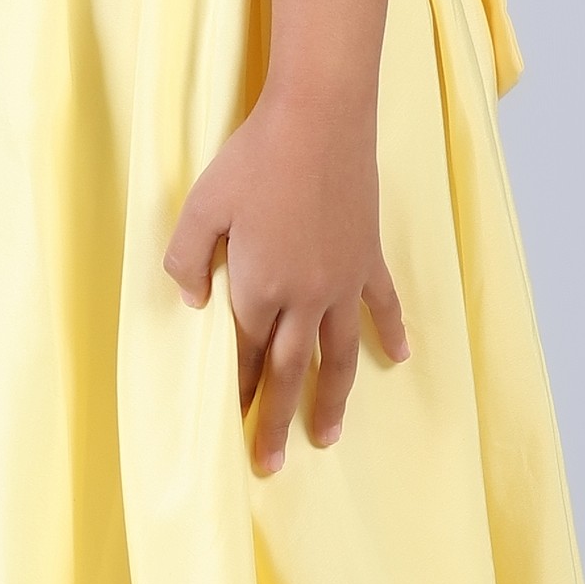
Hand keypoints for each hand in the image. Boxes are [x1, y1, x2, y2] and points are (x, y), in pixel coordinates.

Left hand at [163, 90, 410, 474]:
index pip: (243, 356)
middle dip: (277, 421)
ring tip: (327, 436)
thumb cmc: (252, 158)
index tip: (232, 427)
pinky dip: (390, 333)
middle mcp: (304, 297)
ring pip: (337, 355)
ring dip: (332, 399)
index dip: (237, 393)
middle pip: (288, 372)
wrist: (320, 118)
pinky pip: (382, 305)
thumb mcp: (200, 207)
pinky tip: (397, 359)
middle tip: (271, 465)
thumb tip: (192, 304)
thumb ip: (187, 261)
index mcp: (258, 289)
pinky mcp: (368, 256)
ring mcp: (342, 281)